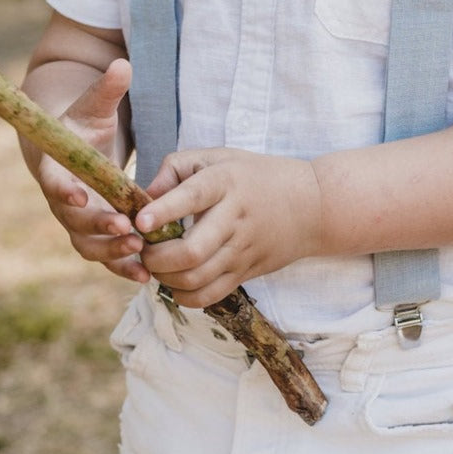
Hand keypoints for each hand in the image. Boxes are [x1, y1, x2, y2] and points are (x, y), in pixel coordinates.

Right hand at [35, 58, 149, 283]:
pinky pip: (106, 257)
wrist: (75, 149)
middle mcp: (62, 200)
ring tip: (142, 255)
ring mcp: (78, 221)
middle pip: (74, 221)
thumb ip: (107, 89)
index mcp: (56, 167)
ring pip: (89, 246)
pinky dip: (123, 267)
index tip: (80, 195)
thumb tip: (122, 64)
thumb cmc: (84, 123)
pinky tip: (147, 274)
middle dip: (100, 228)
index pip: (54, 183)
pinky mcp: (95, 234)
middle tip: (127, 230)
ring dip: (113, 253)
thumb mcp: (95, 104)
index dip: (64, 191)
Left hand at [134, 149, 321, 307]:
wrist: (311, 205)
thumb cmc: (255, 176)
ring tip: (156, 265)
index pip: (193, 196)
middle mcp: (234, 217)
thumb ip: (177, 168)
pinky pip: (209, 296)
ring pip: (196, 279)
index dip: (164, 210)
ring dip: (165, 278)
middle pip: (191, 251)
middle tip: (143, 249)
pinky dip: (184, 296)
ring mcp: (242, 250)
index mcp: (225, 182)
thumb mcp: (219, 157)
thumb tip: (144, 195)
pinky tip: (176, 283)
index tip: (140, 220)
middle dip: (156, 257)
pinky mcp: (247, 272)